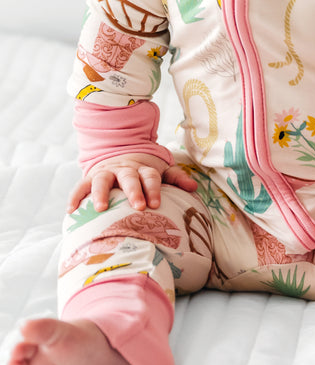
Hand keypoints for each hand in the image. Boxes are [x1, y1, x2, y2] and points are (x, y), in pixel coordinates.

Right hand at [67, 153, 197, 212]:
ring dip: (101, 193)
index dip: (154, 189)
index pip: (150, 177)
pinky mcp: (90, 177)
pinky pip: (79, 186)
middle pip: (129, 178)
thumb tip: (194, 186)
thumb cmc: (144, 170)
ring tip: (101, 208)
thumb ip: (176, 178)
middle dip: (134, 192)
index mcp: (143, 168)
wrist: (120, 153)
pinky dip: (75, 197)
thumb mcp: (161, 170)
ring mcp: (106, 172)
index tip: (156, 204)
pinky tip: (71, 211)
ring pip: (102, 180)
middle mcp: (124, 169)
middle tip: (138, 207)